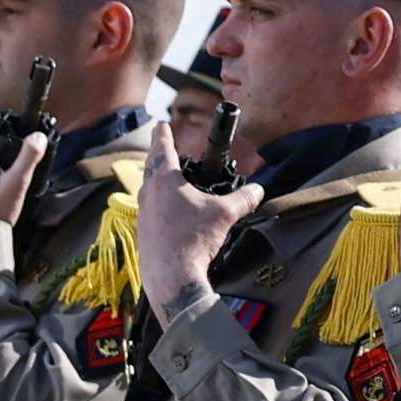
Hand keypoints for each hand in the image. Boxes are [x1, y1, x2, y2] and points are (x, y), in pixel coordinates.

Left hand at [136, 119, 262, 324]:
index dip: (163, 134)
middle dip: (159, 155)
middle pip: (152, 167)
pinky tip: (170, 211)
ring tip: (169, 179)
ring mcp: (142, 214)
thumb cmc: (193, 239)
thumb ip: (244, 198)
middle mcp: (148, 194)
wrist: (170, 276)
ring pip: (149, 189)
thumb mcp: (225, 213)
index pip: (162, 149)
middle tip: (164, 147)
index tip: (161, 124)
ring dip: (158, 180)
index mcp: (164, 180)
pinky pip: (151, 209)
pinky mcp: (143, 232)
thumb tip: (258, 190)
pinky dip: (159, 202)